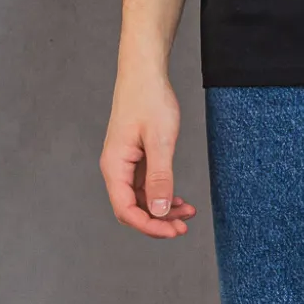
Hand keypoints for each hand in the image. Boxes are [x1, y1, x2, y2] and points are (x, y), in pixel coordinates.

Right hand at [98, 65, 196, 238]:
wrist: (144, 73)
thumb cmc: (149, 100)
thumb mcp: (159, 140)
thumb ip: (160, 177)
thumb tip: (159, 211)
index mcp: (115, 166)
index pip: (126, 210)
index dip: (149, 226)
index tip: (173, 231)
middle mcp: (117, 169)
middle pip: (133, 209)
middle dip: (157, 222)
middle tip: (184, 227)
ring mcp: (126, 164)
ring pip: (142, 200)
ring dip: (163, 210)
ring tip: (188, 213)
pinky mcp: (137, 158)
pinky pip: (147, 186)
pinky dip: (163, 195)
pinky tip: (180, 200)